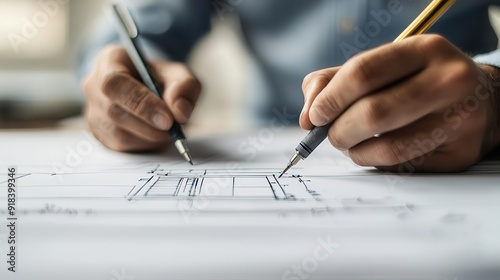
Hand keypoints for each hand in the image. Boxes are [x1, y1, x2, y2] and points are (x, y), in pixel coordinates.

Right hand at [82, 45, 200, 151]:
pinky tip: (157, 136)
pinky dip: (144, 144)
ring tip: (169, 130)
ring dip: (149, 137)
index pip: (115, 83)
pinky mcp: (100, 133)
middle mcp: (94, 85)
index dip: (141, 103)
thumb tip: (180, 111)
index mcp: (110, 61)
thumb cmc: (160, 78)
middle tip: (173, 128)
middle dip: (149, 124)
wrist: (148, 88)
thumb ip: (185, 86)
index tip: (168, 118)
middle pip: (114, 111)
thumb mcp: (179, 74)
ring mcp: (93, 112)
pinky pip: (120, 146)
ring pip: (117, 134)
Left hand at [301, 35, 499, 171]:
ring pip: (388, 147)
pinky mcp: (461, 153)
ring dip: (356, 151)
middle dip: (339, 130)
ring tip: (351, 144)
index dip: (330, 99)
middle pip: (374, 113)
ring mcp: (461, 119)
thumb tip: (308, 116)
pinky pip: (402, 166)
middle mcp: (449, 80)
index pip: (363, 73)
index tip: (314, 116)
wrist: (480, 100)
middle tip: (330, 135)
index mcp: (424, 50)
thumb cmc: (415, 83)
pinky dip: (376, 162)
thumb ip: (333, 82)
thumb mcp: (378, 68)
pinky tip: (376, 152)